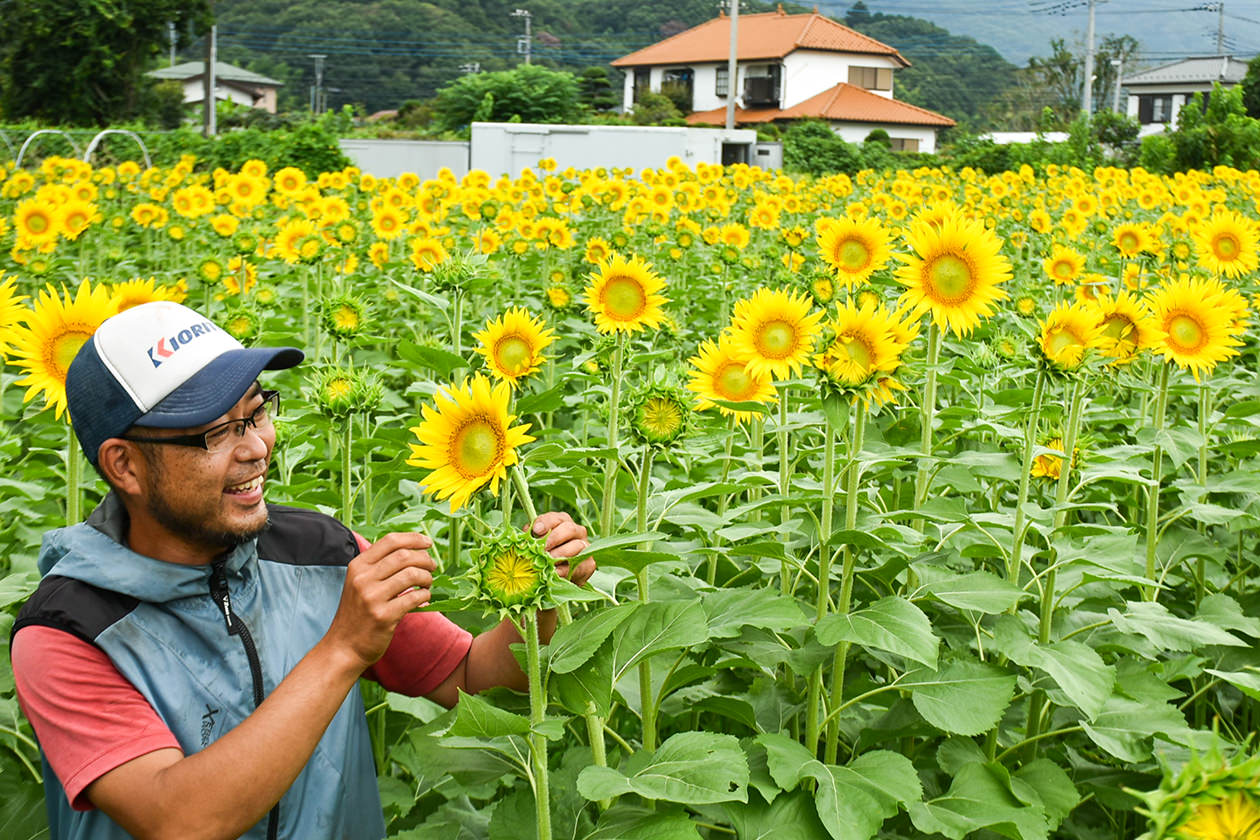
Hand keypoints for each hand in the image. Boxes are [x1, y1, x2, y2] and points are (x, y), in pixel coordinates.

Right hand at [326, 532, 434, 670]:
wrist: (343, 647)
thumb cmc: (356, 614)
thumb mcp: (358, 583)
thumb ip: (378, 566)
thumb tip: (412, 550)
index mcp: (358, 566)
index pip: (390, 541)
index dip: (413, 539)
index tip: (427, 543)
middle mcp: (363, 578)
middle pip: (404, 555)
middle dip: (424, 559)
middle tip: (431, 568)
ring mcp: (372, 597)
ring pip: (412, 574)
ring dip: (427, 578)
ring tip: (427, 584)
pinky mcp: (383, 616)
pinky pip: (414, 597)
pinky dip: (425, 595)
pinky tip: (423, 598)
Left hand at [529, 511, 593, 586]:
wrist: (560, 576)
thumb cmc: (545, 555)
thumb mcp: (536, 544)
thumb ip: (531, 538)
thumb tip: (524, 536)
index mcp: (562, 522)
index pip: (555, 518)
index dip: (546, 522)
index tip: (536, 530)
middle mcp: (577, 531)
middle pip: (569, 528)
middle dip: (554, 538)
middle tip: (543, 549)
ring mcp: (585, 546)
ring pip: (577, 546)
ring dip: (561, 554)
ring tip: (548, 562)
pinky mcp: (589, 563)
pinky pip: (580, 565)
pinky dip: (567, 570)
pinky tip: (555, 573)